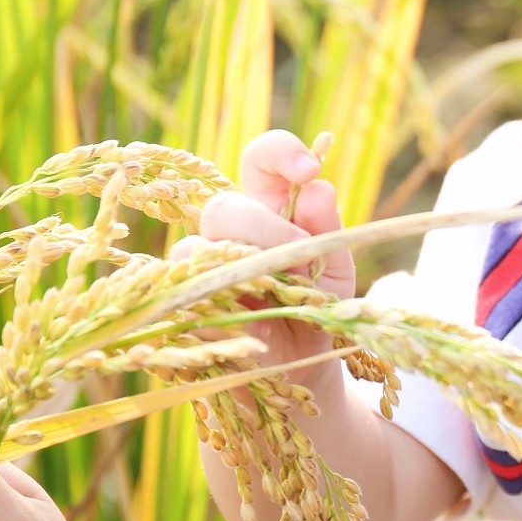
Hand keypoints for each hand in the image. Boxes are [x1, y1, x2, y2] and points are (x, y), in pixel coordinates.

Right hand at [176, 128, 354, 397]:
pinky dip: (228, 311)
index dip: (279, 153)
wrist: (306, 368)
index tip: (307, 170)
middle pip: (224, 207)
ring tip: (279, 301)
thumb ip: (327, 231)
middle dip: (266, 230)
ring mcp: (202, 269)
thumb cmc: (320, 309)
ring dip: (243, 272)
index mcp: (270, 208)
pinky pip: (189, 298)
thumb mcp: (336, 270)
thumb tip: (317, 189)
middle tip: (299, 262)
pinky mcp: (186, 308)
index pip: (260, 158)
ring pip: (194, 249)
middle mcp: (231, 232)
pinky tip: (262, 327)